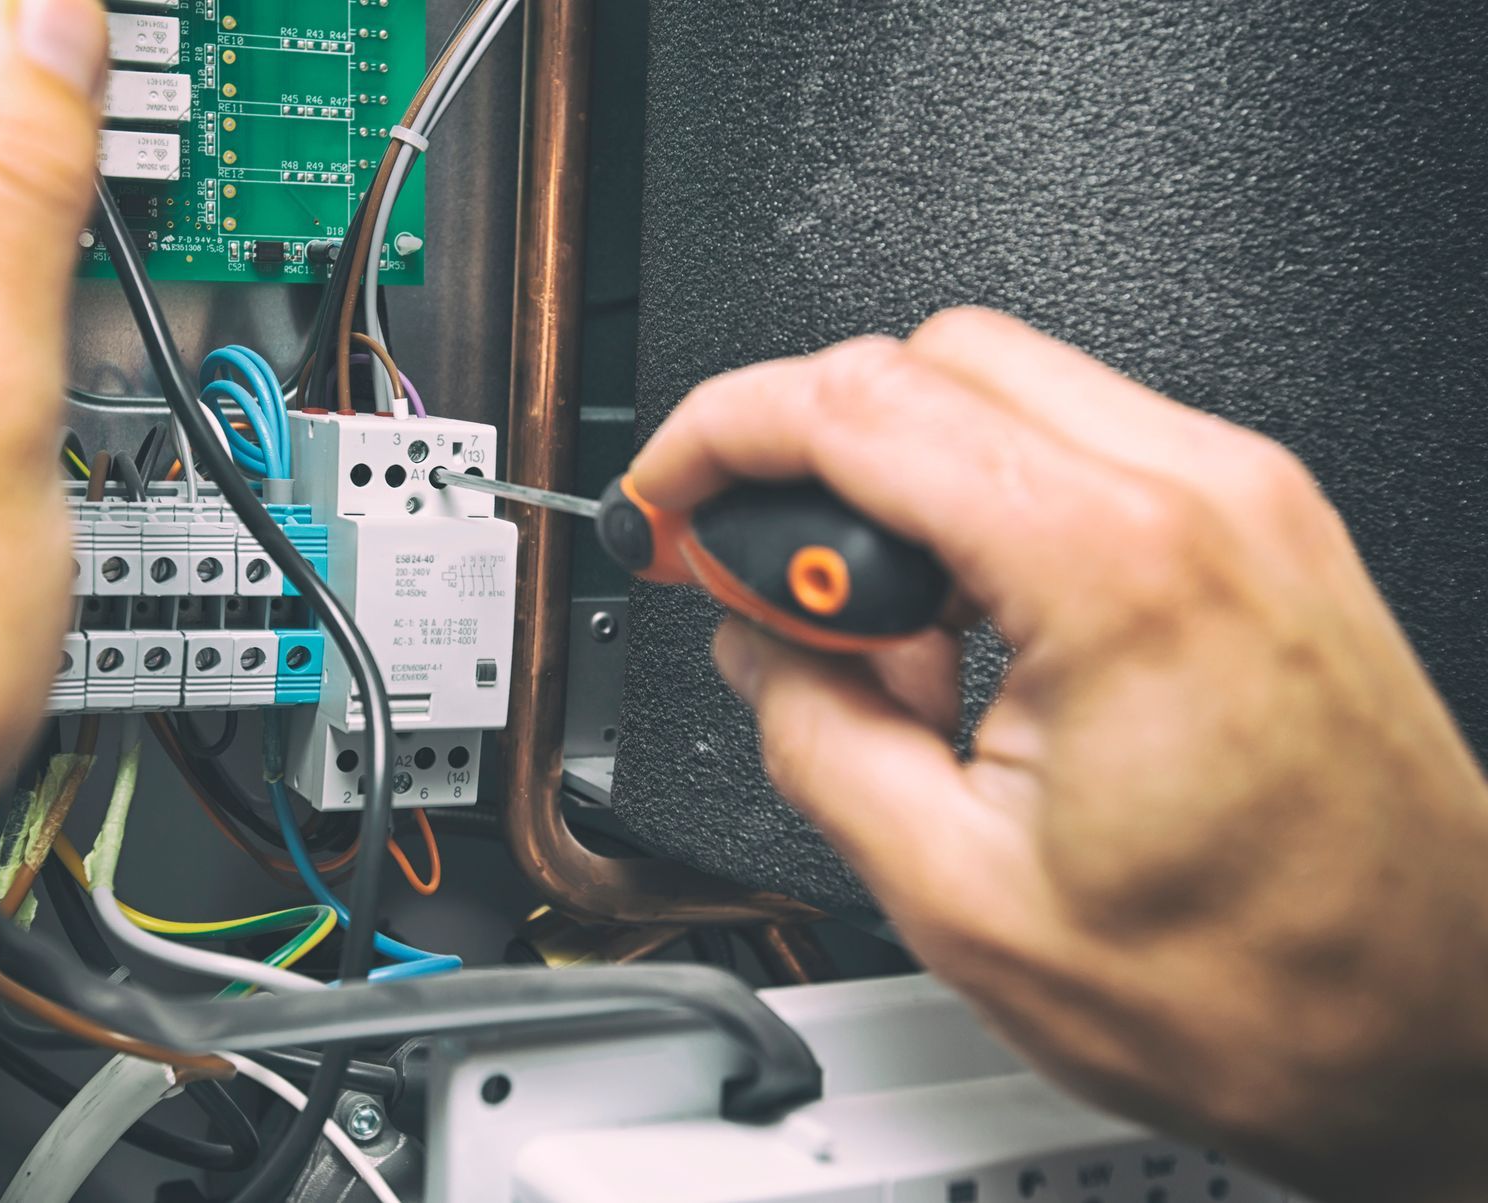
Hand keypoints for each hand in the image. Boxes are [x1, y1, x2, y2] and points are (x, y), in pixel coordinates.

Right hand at [632, 308, 1487, 1202]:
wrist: (1438, 1029)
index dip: (718, 438)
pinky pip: (1078, 448)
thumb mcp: (961, 894)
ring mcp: (1246, 501)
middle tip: (765, 590)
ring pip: (1002, 387)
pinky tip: (974, 642)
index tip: (666, 498)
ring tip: (894, 656)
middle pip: (927, 358)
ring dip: (900, 488)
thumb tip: (754, 643)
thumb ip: (814, 735)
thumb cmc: (1264, 990)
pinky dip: (985, 509)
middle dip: (807, 456)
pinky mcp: (1260, 532)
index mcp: (1117, 565)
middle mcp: (1199, 494)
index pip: (858, 405)